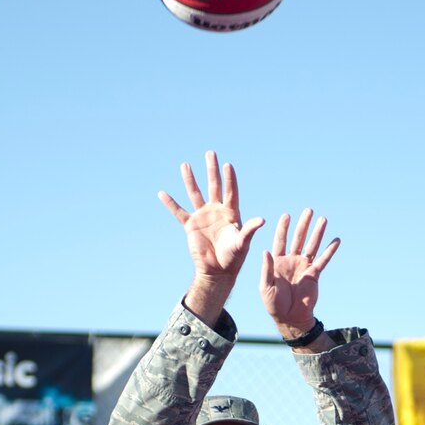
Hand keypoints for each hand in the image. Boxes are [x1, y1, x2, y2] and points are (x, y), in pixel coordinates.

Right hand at [160, 151, 264, 290]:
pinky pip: (179, 212)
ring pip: (195, 193)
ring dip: (190, 179)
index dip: (229, 179)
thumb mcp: (243, 243)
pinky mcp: (190, 225)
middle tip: (211, 153)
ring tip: (185, 164)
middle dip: (212, 170)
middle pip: (214, 185)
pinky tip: (162, 193)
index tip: (227, 165)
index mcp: (231, 213)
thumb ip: (249, 230)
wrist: (218, 271)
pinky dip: (170, 203)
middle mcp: (217, 210)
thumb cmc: (234, 258)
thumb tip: (262, 220)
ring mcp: (203, 216)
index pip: (231, 191)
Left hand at [261, 208, 337, 336]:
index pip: (280, 241)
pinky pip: (323, 260)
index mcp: (278, 262)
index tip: (287, 216)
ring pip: (312, 246)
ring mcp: (304, 267)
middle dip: (303, 225)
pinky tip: (336, 240)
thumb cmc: (274, 304)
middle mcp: (291, 261)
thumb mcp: (265, 287)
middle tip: (308, 210)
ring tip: (323, 219)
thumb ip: (267, 269)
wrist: (290, 318)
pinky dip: (330, 250)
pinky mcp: (314, 275)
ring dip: (317, 233)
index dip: (283, 228)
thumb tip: (266, 250)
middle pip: (298, 239)